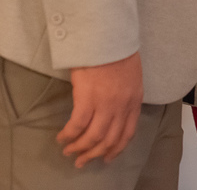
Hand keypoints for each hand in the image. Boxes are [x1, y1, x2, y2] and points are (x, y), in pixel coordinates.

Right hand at [57, 52, 143, 167]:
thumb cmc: (117, 50)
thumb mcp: (132, 75)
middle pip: (109, 140)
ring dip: (79, 148)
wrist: (108, 36)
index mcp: (134, 100)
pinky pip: (77, 125)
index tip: (106, 158)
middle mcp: (122, 106)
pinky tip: (62, 137)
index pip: (127, 133)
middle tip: (82, 161)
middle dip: (95, 154)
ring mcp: (106, 104)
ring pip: (93, 137)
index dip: (116, 149)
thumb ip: (126, 94)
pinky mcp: (87, 98)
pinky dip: (69, 135)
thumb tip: (115, 108)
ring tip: (69, 151)